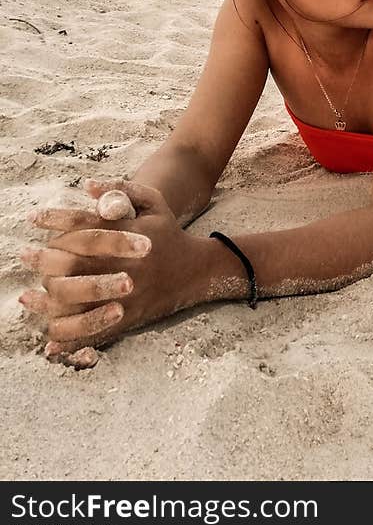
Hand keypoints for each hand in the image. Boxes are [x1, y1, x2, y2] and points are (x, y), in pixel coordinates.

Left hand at [19, 178, 203, 358]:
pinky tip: (48, 337)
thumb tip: (88, 185)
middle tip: (25, 254)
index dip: (57, 220)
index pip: (86, 227)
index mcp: (130, 236)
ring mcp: (126, 296)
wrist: (194, 271)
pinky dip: (68, 339)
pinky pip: (92, 332)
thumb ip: (124, 190)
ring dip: (48, 301)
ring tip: (27, 296)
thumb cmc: (167, 233)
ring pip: (79, 303)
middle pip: (76, 266)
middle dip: (45, 260)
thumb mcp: (154, 203)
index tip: (34, 218)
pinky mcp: (127, 319)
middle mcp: (126, 266)